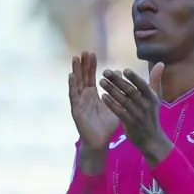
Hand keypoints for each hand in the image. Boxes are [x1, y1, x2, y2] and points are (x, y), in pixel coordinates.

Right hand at [69, 52, 118, 170]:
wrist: (100, 141)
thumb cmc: (107, 124)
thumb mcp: (115, 104)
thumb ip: (118, 91)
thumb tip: (121, 75)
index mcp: (93, 95)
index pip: (91, 76)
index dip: (91, 65)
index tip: (92, 53)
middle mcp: (84, 97)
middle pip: (82, 77)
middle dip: (83, 64)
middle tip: (84, 51)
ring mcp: (79, 102)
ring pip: (76, 84)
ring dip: (75, 71)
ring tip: (75, 58)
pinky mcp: (76, 110)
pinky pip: (73, 96)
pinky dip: (72, 85)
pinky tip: (71, 76)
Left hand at [99, 63, 172, 165]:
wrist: (151, 139)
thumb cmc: (151, 115)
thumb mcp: (156, 98)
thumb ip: (155, 80)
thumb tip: (160, 63)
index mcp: (152, 97)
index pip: (143, 85)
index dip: (134, 78)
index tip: (124, 70)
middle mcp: (146, 105)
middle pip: (131, 91)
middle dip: (118, 81)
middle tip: (106, 72)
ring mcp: (138, 115)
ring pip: (124, 101)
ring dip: (112, 90)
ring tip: (101, 81)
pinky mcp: (130, 124)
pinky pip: (119, 112)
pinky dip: (111, 104)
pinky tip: (103, 96)